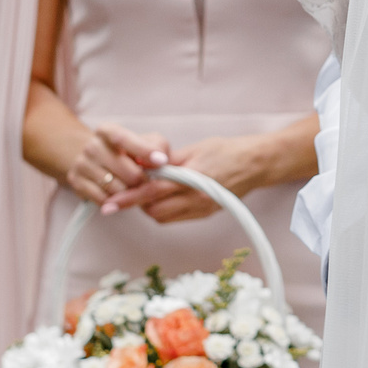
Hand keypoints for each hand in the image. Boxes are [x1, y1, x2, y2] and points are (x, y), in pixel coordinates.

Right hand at [66, 121, 169, 213]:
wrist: (93, 160)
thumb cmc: (127, 151)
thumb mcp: (144, 141)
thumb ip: (158, 146)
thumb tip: (161, 160)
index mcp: (108, 131)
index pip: (125, 139)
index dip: (144, 151)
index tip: (161, 161)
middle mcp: (92, 145)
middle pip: (128, 172)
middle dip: (143, 180)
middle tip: (146, 180)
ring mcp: (82, 164)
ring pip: (117, 189)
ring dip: (129, 192)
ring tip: (130, 186)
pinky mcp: (76, 182)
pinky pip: (104, 200)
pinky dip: (115, 201)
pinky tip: (117, 193)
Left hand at [123, 133, 274, 224]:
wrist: (256, 165)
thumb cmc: (227, 151)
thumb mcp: (194, 149)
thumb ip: (166, 160)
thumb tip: (140, 164)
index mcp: (193, 180)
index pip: (153, 192)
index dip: (129, 198)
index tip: (110, 203)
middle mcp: (197, 200)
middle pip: (155, 211)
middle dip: (137, 203)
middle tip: (129, 189)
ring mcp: (202, 210)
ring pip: (163, 218)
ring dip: (150, 207)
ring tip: (148, 192)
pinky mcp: (205, 214)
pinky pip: (175, 218)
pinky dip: (163, 209)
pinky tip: (163, 197)